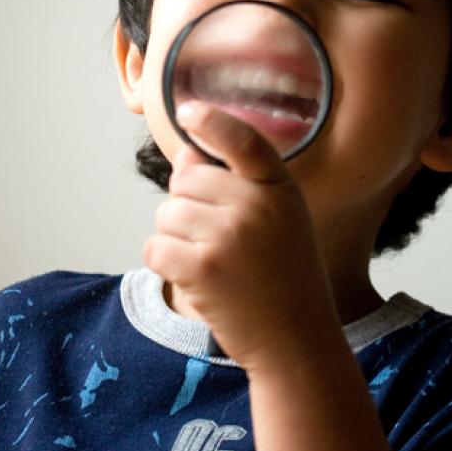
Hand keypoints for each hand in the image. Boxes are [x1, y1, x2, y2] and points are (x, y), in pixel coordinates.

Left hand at [143, 101, 337, 372]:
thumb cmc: (284, 276)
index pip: (244, 140)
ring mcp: (228, 236)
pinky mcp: (202, 268)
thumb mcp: (278, 220)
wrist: (296, 340)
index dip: (213, 122)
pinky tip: (195, 279)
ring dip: (175, 238)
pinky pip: (155, 247)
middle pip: (185, 181)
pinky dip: (165, 263)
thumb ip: (236, 185)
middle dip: (189, 207)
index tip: (188, 110)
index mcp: (279, 188)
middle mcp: (255, 205)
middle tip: (219, 242)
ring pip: (166, 214)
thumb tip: (183, 157)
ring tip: (212, 263)